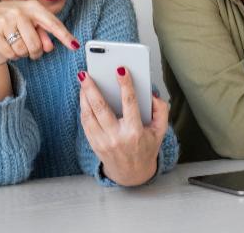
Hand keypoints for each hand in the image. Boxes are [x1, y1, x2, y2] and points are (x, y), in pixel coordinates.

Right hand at [0, 0, 78, 60]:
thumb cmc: (15, 20)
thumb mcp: (30, 22)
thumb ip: (43, 34)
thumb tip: (49, 47)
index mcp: (33, 7)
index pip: (52, 23)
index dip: (65, 36)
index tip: (75, 46)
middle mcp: (19, 11)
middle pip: (35, 44)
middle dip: (35, 53)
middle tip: (32, 52)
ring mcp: (5, 21)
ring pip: (22, 51)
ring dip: (22, 54)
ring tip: (17, 46)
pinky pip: (10, 54)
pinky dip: (11, 56)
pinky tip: (8, 47)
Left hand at [78, 66, 168, 185]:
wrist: (132, 173)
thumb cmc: (146, 148)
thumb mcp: (160, 131)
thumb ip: (161, 111)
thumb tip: (152, 95)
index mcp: (135, 132)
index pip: (130, 103)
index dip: (126, 85)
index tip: (121, 69)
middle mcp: (117, 137)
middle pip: (101, 108)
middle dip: (92, 88)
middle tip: (86, 73)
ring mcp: (103, 142)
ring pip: (89, 115)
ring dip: (84, 96)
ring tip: (83, 81)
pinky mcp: (94, 144)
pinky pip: (85, 123)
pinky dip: (83, 108)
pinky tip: (83, 96)